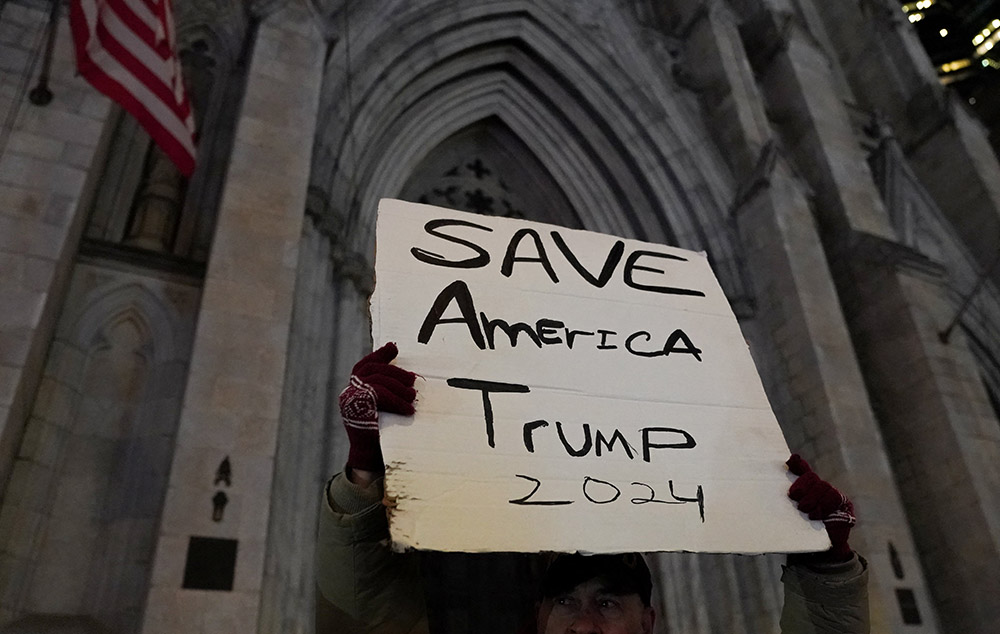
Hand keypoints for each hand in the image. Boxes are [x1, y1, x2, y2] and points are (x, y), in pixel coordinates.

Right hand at [339, 342, 416, 473]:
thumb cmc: (382, 434)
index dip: (379, 355)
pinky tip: (408, 410)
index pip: (365, 365)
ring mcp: (350, 398)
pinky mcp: (356, 406)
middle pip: (374, 370)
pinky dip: (397, 400)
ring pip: (378, 381)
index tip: (393, 348)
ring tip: (412, 398)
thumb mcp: (385, 408)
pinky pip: (380, 393)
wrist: (370, 459)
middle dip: (396, 373)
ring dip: (399, 388)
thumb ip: (388, 391)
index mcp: (354, 389)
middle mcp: (348, 392)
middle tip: (413, 381)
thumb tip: (409, 375)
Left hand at [786, 454, 855, 561]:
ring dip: (813, 498)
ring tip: (804, 509)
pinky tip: (816, 515)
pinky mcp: (845, 505)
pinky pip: (835, 499)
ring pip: (824, 487)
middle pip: (812, 477)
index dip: (798, 464)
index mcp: (807, 488)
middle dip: (803, 485)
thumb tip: (762, 498)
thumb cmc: (803, 532)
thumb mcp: (790, 517)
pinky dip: (824, 506)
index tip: (792, 459)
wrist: (824, 552)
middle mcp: (820, 488)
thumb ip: (784, 505)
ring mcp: (834, 495)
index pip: (802, 471)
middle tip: (794, 496)